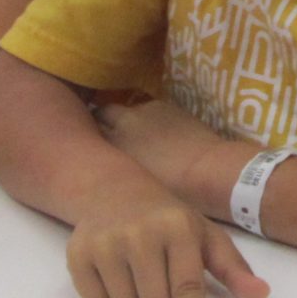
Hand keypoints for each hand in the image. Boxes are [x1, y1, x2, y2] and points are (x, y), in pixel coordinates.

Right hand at [65, 181, 268, 297]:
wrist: (113, 190)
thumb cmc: (168, 220)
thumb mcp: (205, 236)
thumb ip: (233, 269)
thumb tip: (262, 296)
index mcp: (177, 227)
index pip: (187, 285)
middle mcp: (140, 232)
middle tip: (160, 279)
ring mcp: (105, 242)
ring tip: (137, 273)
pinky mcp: (78, 253)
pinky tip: (113, 272)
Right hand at [94, 98, 239, 212]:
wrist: (207, 171)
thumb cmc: (172, 190)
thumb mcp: (136, 185)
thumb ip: (120, 170)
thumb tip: (114, 167)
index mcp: (113, 147)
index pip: (89, 132)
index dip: (90, 136)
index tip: (92, 144)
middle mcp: (123, 124)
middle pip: (103, 112)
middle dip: (103, 119)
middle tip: (108, 131)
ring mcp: (145, 112)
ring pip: (127, 109)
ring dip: (127, 118)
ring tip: (136, 132)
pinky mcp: (165, 107)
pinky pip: (148, 109)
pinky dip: (148, 118)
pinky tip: (158, 131)